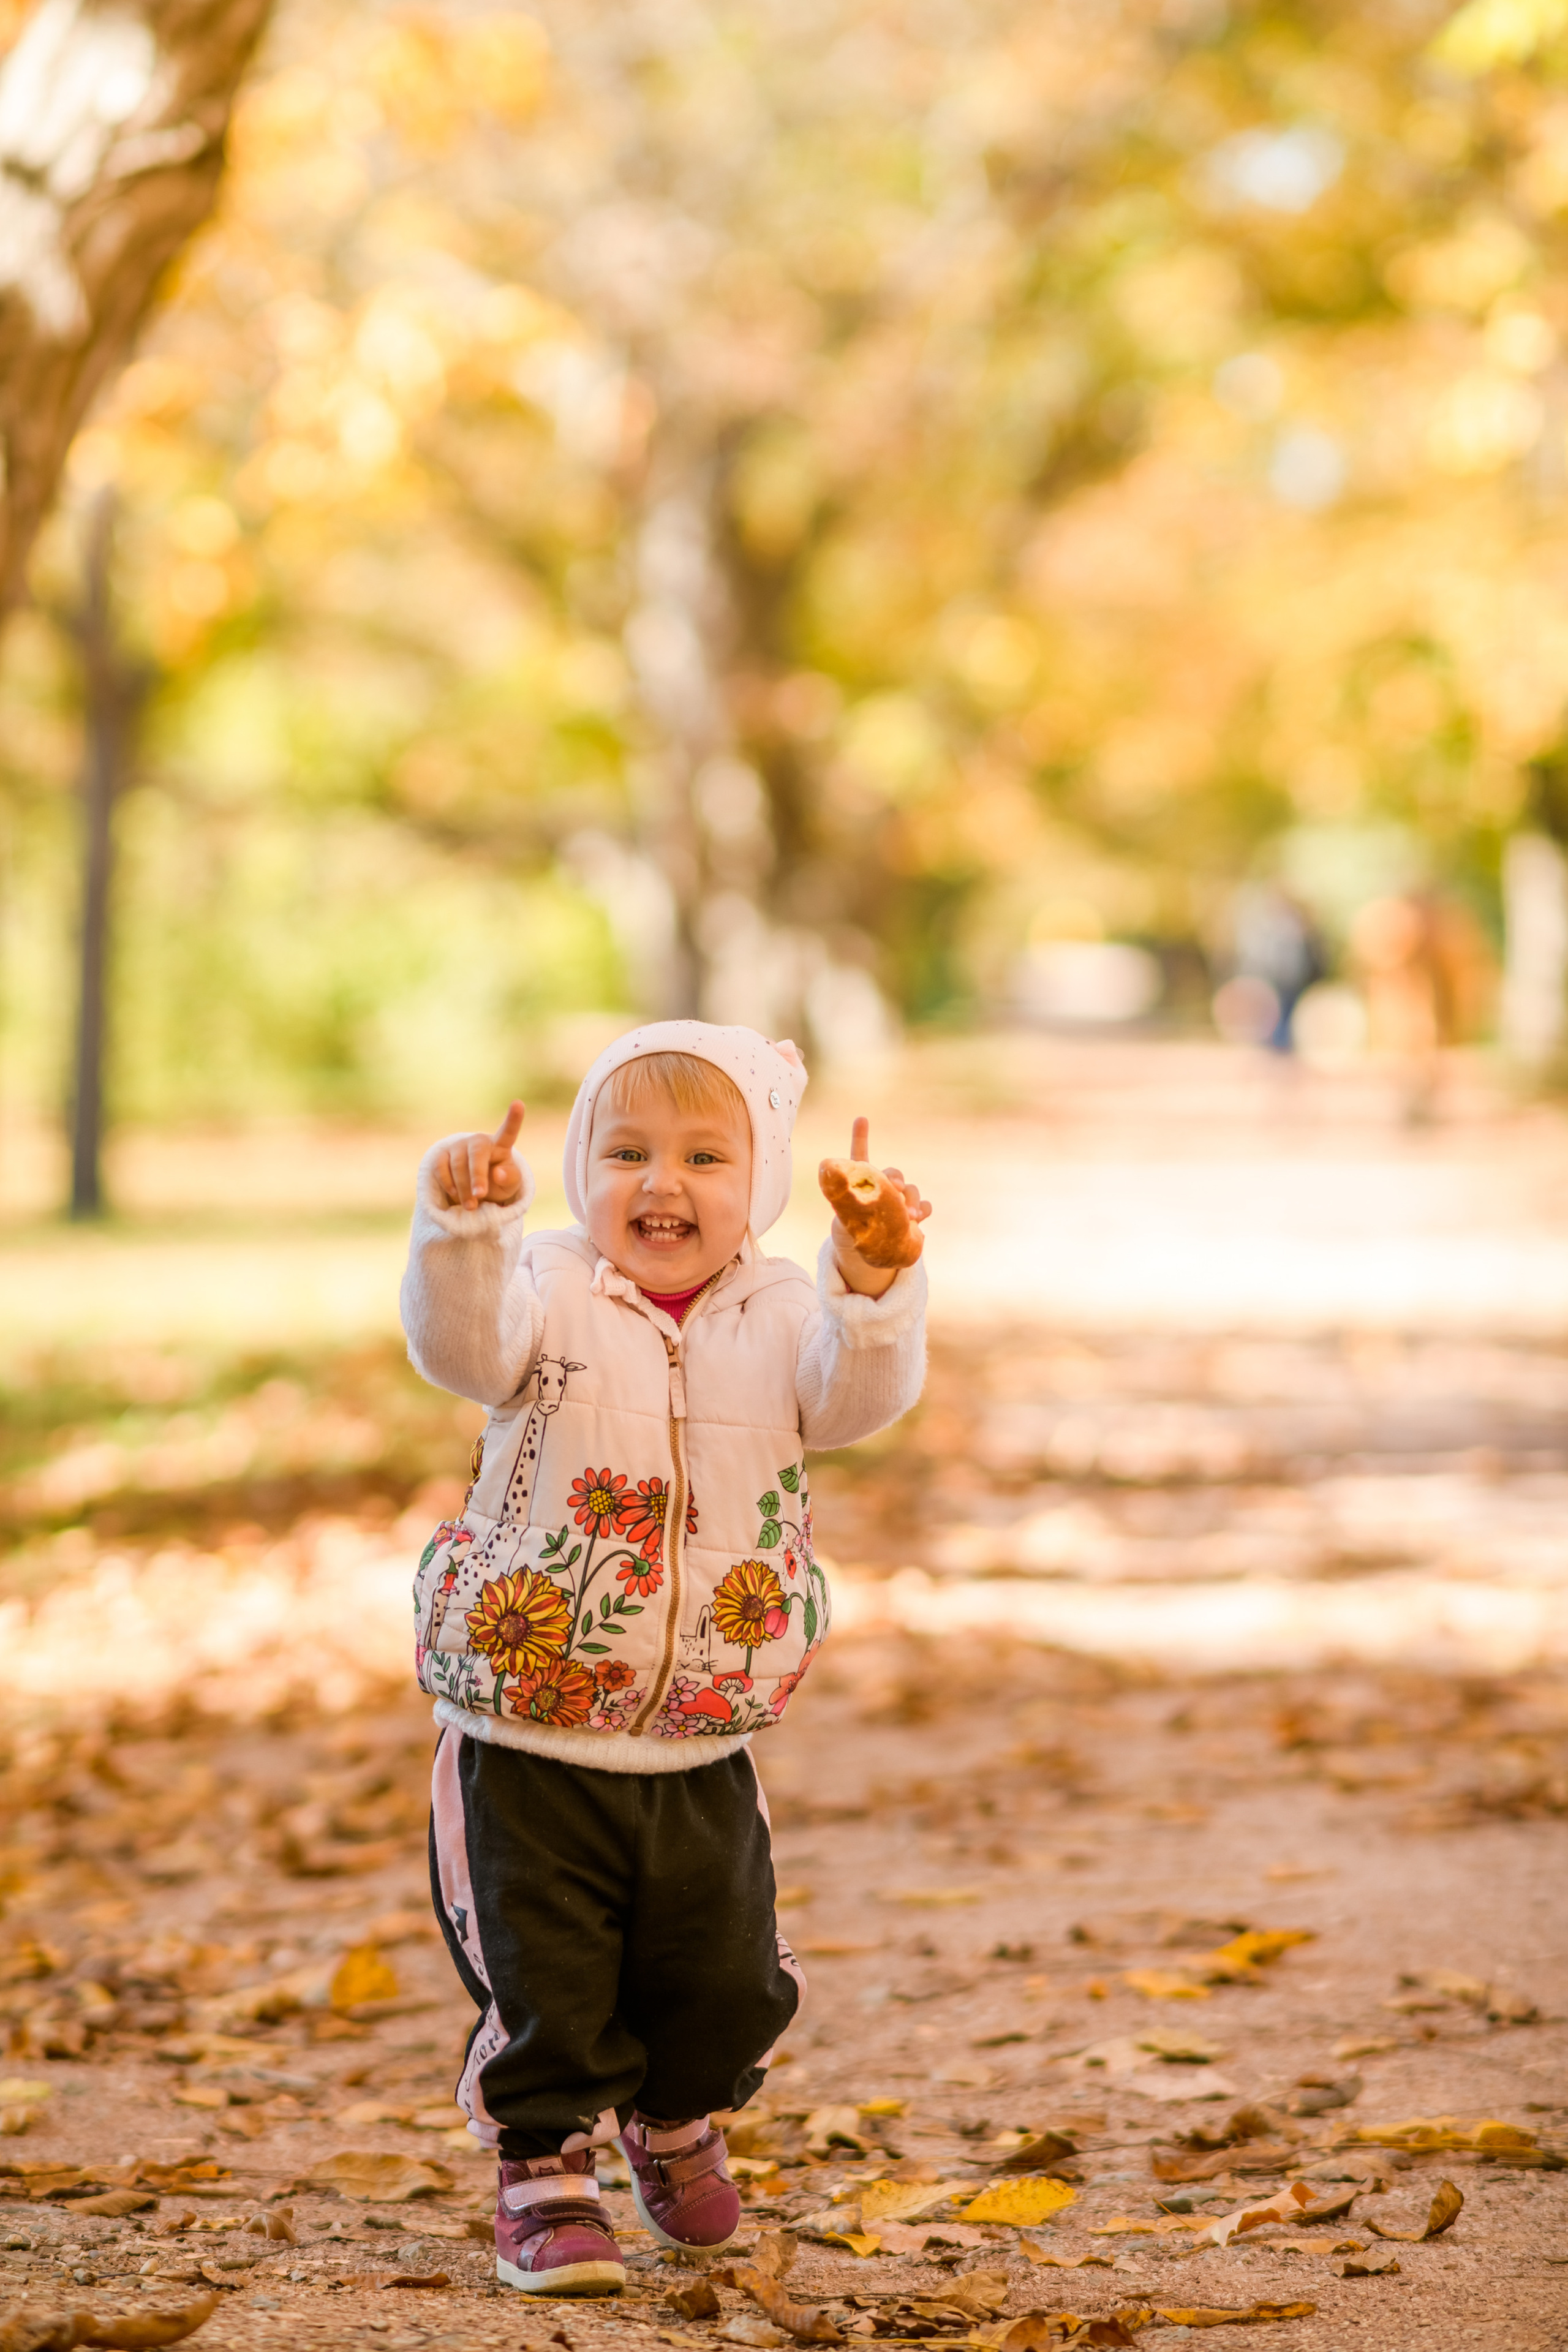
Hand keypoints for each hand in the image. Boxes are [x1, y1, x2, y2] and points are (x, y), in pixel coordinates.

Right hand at [434, 1101, 525, 1210]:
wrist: (474, 1186)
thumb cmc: (498, 1181)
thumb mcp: (510, 1184)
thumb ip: (509, 1178)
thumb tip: (497, 1173)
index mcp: (500, 1145)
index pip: (508, 1131)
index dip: (514, 1118)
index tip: (518, 1103)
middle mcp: (478, 1141)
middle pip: (477, 1155)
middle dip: (477, 1176)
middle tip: (480, 1196)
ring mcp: (458, 1145)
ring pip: (457, 1166)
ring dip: (463, 1188)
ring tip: (471, 1206)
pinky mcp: (441, 1154)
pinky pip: (440, 1168)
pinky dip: (448, 1184)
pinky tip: (455, 1194)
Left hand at [831, 1114, 930, 1296]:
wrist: (867, 1254)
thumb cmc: (851, 1232)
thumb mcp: (842, 1221)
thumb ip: (847, 1207)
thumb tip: (854, 1198)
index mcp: (862, 1183)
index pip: (860, 1156)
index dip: (860, 1136)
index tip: (861, 1118)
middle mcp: (883, 1187)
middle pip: (894, 1174)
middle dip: (897, 1179)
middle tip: (896, 1190)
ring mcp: (900, 1200)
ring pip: (911, 1190)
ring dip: (912, 1200)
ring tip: (909, 1217)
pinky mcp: (913, 1215)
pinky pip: (925, 1206)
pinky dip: (924, 1209)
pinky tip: (919, 1219)